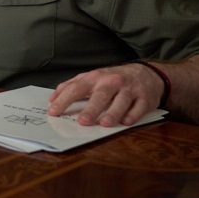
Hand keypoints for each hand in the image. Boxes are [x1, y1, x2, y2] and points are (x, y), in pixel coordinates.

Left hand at [47, 62, 165, 126]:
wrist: (146, 73)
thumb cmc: (113, 78)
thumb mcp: (92, 77)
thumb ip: (71, 86)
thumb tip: (52, 99)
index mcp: (95, 77)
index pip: (76, 88)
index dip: (64, 100)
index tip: (53, 112)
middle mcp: (112, 82)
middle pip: (100, 95)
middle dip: (91, 108)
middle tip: (82, 121)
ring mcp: (130, 89)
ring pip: (121, 101)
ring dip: (113, 113)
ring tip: (105, 124)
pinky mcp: (145, 98)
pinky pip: (139, 107)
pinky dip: (133, 115)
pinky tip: (126, 122)